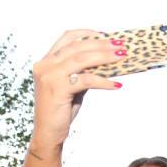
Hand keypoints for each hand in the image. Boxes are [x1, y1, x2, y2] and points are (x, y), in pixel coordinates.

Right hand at [31, 30, 124, 149]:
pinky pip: (86, 80)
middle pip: (77, 47)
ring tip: (121, 57)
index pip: (66, 38)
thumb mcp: (71, 87)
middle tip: (120, 46)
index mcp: (46, 61)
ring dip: (104, 57)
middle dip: (101, 44)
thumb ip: (82, 73)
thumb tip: (105, 64)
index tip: (104, 34)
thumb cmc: (60, 110)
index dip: (86, 34)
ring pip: (81, 60)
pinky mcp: (58, 89)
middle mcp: (45, 65)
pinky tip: (116, 84)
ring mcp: (50, 76)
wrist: (49, 133)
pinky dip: (103, 81)